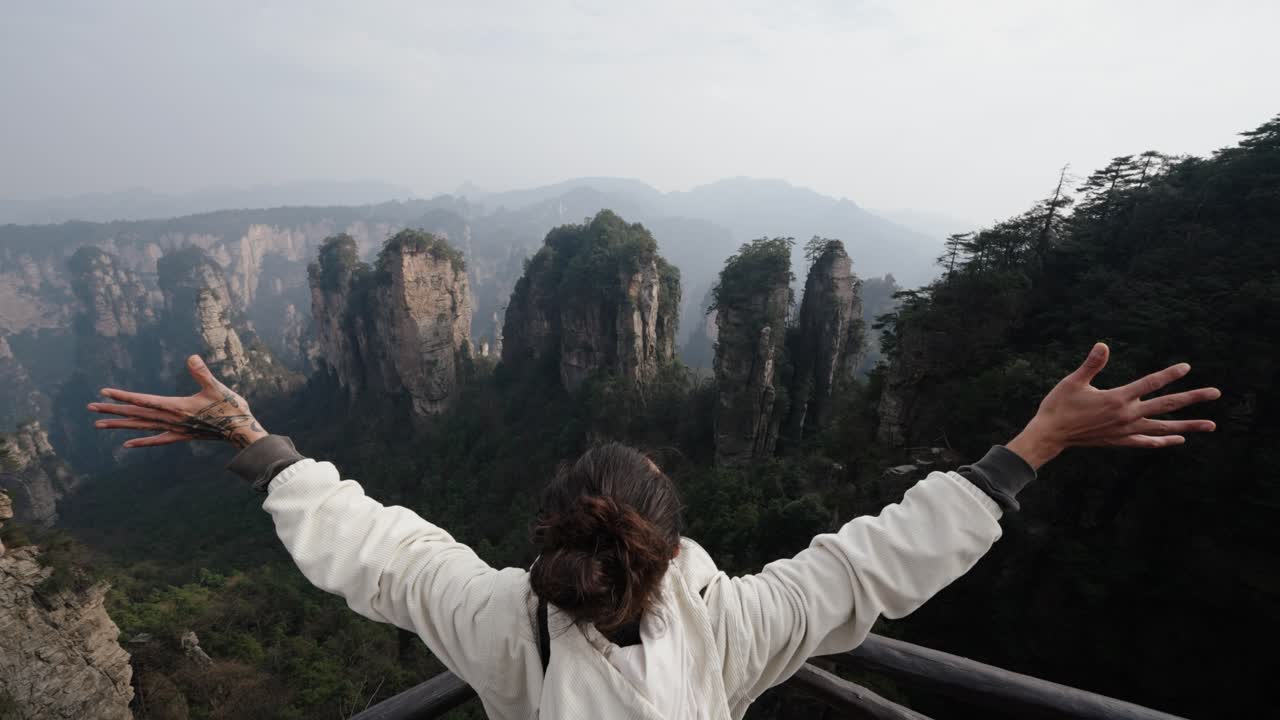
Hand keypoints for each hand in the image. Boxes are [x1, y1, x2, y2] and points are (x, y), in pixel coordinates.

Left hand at [88, 355, 268, 448]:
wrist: (240, 431)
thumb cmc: (230, 408)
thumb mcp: (217, 387)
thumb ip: (202, 373)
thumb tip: (191, 357)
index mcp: (176, 407)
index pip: (143, 401)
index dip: (123, 396)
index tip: (104, 393)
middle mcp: (171, 420)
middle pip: (136, 414)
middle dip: (113, 410)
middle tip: (91, 407)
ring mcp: (175, 429)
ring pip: (141, 427)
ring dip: (120, 425)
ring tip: (99, 424)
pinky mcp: (182, 435)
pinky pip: (157, 440)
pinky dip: (141, 441)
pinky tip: (127, 444)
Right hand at [1007, 343, 1219, 468]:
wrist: (1050, 435)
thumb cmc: (1059, 405)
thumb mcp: (1073, 381)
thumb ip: (1092, 364)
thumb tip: (1103, 345)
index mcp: (1117, 398)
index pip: (1150, 383)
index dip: (1169, 374)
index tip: (1186, 367)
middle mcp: (1127, 416)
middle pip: (1167, 405)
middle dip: (1193, 399)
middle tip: (1216, 393)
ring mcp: (1125, 430)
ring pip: (1164, 428)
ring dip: (1188, 426)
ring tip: (1210, 425)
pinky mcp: (1119, 441)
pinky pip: (1146, 442)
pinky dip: (1163, 441)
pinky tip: (1177, 440)